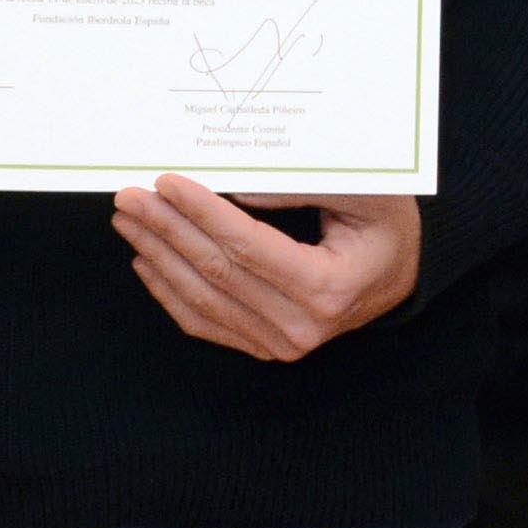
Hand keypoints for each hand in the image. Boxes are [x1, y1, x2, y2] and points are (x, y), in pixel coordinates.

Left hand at [112, 174, 421, 360]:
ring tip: (128, 220)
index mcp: (329, 288)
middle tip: (129, 195)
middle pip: (217, 272)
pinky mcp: (264, 346)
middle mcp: (301, 327)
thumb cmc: (386, 225)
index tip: (166, 181)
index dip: (202, 213)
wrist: (399, 275)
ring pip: (202, 298)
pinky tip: (146, 258)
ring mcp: (280, 344)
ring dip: (158, 256)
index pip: (248, 247)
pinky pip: (204, 323)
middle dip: (166, 230)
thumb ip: (303, 186)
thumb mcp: (366, 192)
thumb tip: (233, 186)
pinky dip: (168, 291)